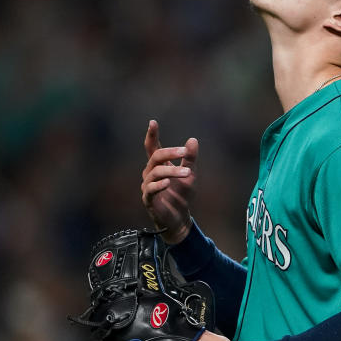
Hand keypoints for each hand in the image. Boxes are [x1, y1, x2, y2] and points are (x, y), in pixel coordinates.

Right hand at [141, 120, 198, 243]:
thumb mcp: (190, 174)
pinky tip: (168, 183)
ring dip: (173, 171)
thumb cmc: (181, 194)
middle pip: (156, 157)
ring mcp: (148, 186)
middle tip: (185, 152)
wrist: (179, 217)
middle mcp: (150, 173)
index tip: (153, 122)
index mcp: (159, 166)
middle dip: (170, 153)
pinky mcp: (149, 199)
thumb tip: (192, 139)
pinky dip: (159, 185)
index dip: (152, 135)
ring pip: (156, 173)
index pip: (152, 148)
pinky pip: (151, 189)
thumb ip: (190, 158)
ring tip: (187, 173)